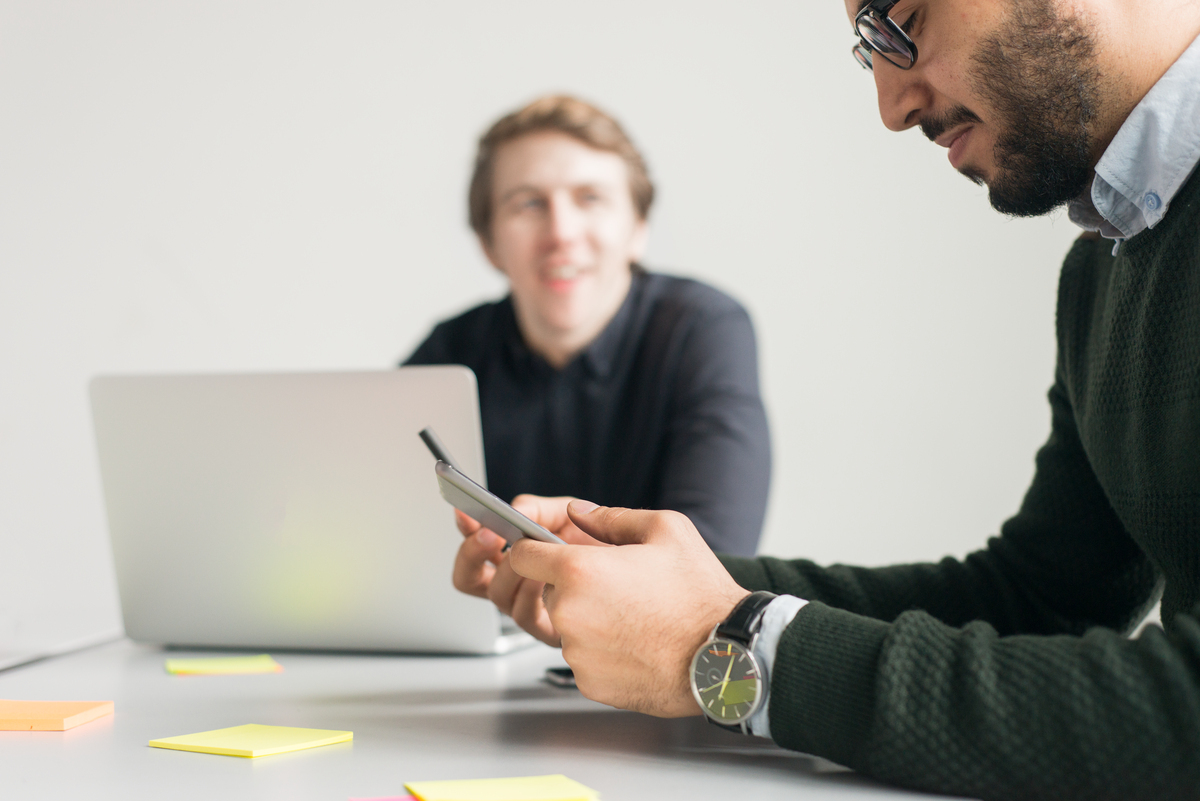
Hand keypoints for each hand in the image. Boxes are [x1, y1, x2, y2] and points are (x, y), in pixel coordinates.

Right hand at [451, 495, 605, 645]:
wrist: (642, 582)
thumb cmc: (608, 552)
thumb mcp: (573, 516)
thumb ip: (541, 509)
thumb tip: (516, 510)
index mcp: (517, 552)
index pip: (477, 542)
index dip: (466, 527)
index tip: (466, 512)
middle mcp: (515, 582)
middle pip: (469, 577)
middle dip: (473, 554)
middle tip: (490, 536)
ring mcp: (527, 606)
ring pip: (496, 594)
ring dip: (511, 571)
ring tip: (532, 554)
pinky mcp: (546, 629)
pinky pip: (524, 615)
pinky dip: (532, 593)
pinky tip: (547, 579)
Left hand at [508, 501, 749, 717]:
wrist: (725, 655)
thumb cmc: (699, 595)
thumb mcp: (665, 530)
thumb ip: (610, 517)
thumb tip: (578, 511)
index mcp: (579, 571)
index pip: (521, 556)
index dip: (535, 551)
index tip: (549, 554)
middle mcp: (569, 614)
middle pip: (547, 593)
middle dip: (573, 588)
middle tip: (617, 588)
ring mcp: (576, 653)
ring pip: (567, 628)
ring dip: (589, 621)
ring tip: (634, 618)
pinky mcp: (588, 684)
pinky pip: (583, 660)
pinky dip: (602, 653)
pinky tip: (636, 643)